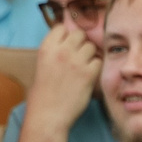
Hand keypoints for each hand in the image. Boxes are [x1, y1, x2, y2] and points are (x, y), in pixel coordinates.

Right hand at [16, 21, 102, 141]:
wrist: (48, 114)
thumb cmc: (43, 93)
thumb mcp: (42, 64)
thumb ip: (55, 50)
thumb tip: (70, 41)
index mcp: (46, 47)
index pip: (62, 27)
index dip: (67, 35)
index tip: (68, 45)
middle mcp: (61, 51)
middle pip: (80, 34)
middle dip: (81, 43)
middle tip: (79, 56)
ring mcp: (76, 61)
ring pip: (91, 46)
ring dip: (90, 55)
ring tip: (84, 67)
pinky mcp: (88, 74)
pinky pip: (99, 61)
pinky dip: (96, 67)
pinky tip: (89, 76)